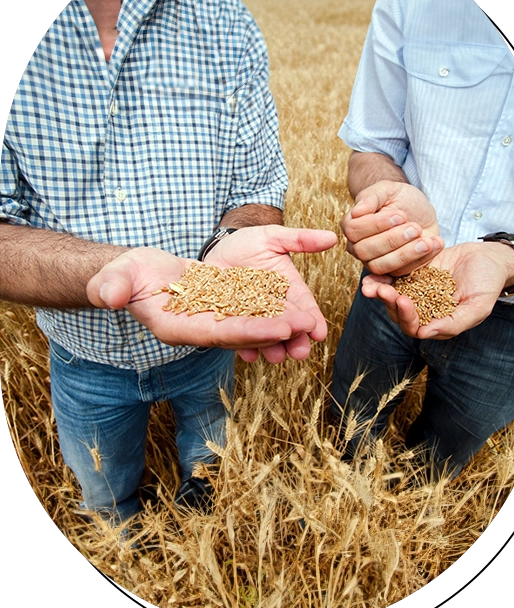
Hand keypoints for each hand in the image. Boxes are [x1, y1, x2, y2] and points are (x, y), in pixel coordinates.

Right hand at [86, 227, 336, 363]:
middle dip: (274, 331)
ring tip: (311, 321)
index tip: (279, 328)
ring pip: (251, 323)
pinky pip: (249, 309)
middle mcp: (198, 329)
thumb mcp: (115, 277)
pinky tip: (296, 306)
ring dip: (279, 324)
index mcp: (175, 327)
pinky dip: (271, 309)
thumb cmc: (122, 276)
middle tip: (308, 328)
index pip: (216, 333)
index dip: (248, 331)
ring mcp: (211, 319)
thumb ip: (112, 286)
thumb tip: (108, 295)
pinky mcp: (220, 307)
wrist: (137, 274)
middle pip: (241, 332)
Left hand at [203, 225, 337, 361]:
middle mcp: (273, 306)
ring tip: (276, 357)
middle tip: (301, 352)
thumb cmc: (247, 242)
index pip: (303, 305)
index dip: (312, 319)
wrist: (215, 249)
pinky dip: (243, 347)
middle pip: (287, 325)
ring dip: (272, 348)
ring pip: (265, 335)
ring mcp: (252, 316)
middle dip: (295, 340)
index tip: (319, 332)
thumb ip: (300, 240)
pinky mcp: (231, 322)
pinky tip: (249, 355)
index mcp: (289, 288)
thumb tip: (333, 237)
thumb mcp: (272, 237)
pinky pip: (238, 336)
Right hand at [341, 180, 443, 275]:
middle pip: (365, 251)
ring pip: (381, 266)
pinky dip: (421, 259)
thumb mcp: (387, 189)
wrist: (419, 211)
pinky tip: (435, 244)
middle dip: (392, 240)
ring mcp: (374, 262)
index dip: (377, 225)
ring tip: (426, 242)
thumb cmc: (399, 198)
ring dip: (405, 254)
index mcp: (352, 226)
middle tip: (415, 228)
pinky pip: (402, 272)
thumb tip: (357, 211)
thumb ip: (371, 196)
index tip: (401, 215)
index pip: (354, 230)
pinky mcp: (394, 271)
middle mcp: (358, 247)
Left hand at [361, 241, 513, 339]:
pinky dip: (383, 274)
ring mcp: (415, 291)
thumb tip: (425, 334)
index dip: (406, 316)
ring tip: (370, 283)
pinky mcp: (412, 273)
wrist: (489, 258)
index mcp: (436, 323)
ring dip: (379, 290)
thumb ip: (454, 322)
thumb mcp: (478, 306)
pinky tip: (373, 270)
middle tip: (381, 289)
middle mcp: (422, 309)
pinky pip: (394, 275)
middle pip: (397, 311)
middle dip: (388, 301)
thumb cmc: (488, 285)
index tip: (403, 300)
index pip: (414, 327)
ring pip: (392, 294)